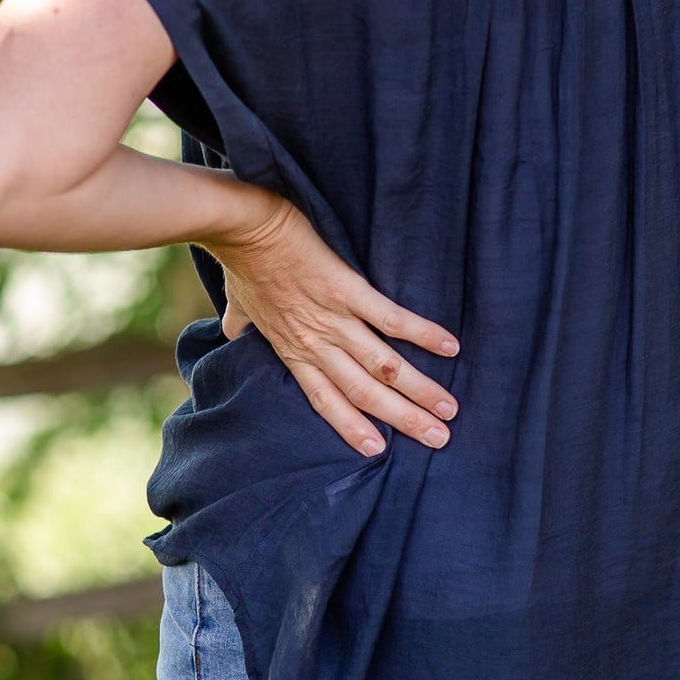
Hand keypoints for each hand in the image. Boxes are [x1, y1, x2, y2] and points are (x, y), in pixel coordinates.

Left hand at [202, 192, 460, 457]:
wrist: (243, 227)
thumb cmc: (243, 264)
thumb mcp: (239, 304)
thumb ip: (240, 324)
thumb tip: (230, 329)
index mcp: (294, 350)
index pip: (325, 400)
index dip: (352, 427)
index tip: (378, 451)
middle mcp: (316, 344)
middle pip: (364, 392)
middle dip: (404, 419)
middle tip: (439, 439)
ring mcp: (333, 319)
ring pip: (382, 366)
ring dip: (419, 389)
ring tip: (449, 409)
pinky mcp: (347, 289)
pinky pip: (390, 318)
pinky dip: (421, 334)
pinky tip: (450, 347)